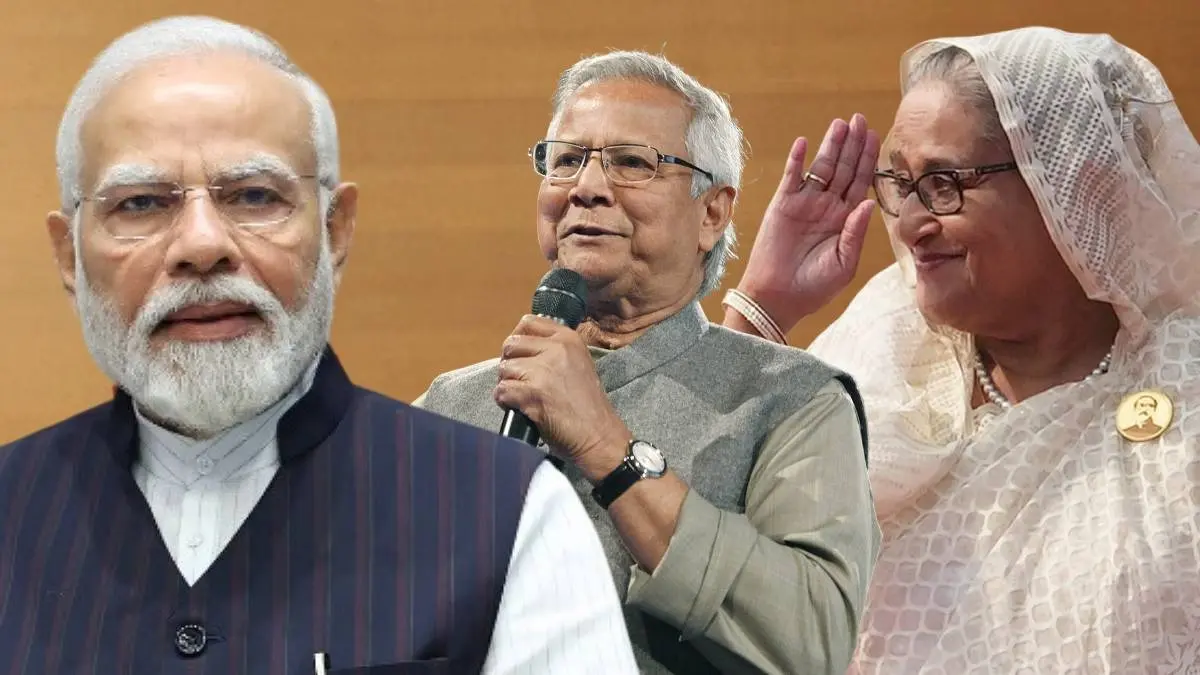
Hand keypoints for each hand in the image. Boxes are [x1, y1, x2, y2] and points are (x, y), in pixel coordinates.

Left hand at [494, 315, 630, 474]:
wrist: (599, 436)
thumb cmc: (587, 405)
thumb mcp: (577, 363)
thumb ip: (554, 350)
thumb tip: (520, 347)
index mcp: (568, 338)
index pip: (528, 323)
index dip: (518, 340)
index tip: (522, 357)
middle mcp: (556, 348)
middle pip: (511, 345)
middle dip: (510, 365)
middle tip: (521, 382)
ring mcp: (544, 370)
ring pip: (504, 369)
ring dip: (508, 385)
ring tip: (524, 398)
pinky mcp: (533, 393)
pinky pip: (502, 391)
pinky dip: (506, 402)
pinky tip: (521, 409)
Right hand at [733, 113, 880, 333]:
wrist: (779, 298)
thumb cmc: (814, 287)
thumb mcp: (844, 263)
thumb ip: (856, 232)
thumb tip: (868, 201)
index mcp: (846, 219)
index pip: (860, 182)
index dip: (868, 158)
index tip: (875, 136)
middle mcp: (827, 207)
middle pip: (843, 168)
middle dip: (852, 144)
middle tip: (860, 119)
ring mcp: (804, 203)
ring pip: (821, 168)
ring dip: (829, 146)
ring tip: (839, 124)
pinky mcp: (782, 205)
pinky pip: (791, 177)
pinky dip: (796, 160)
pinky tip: (804, 143)